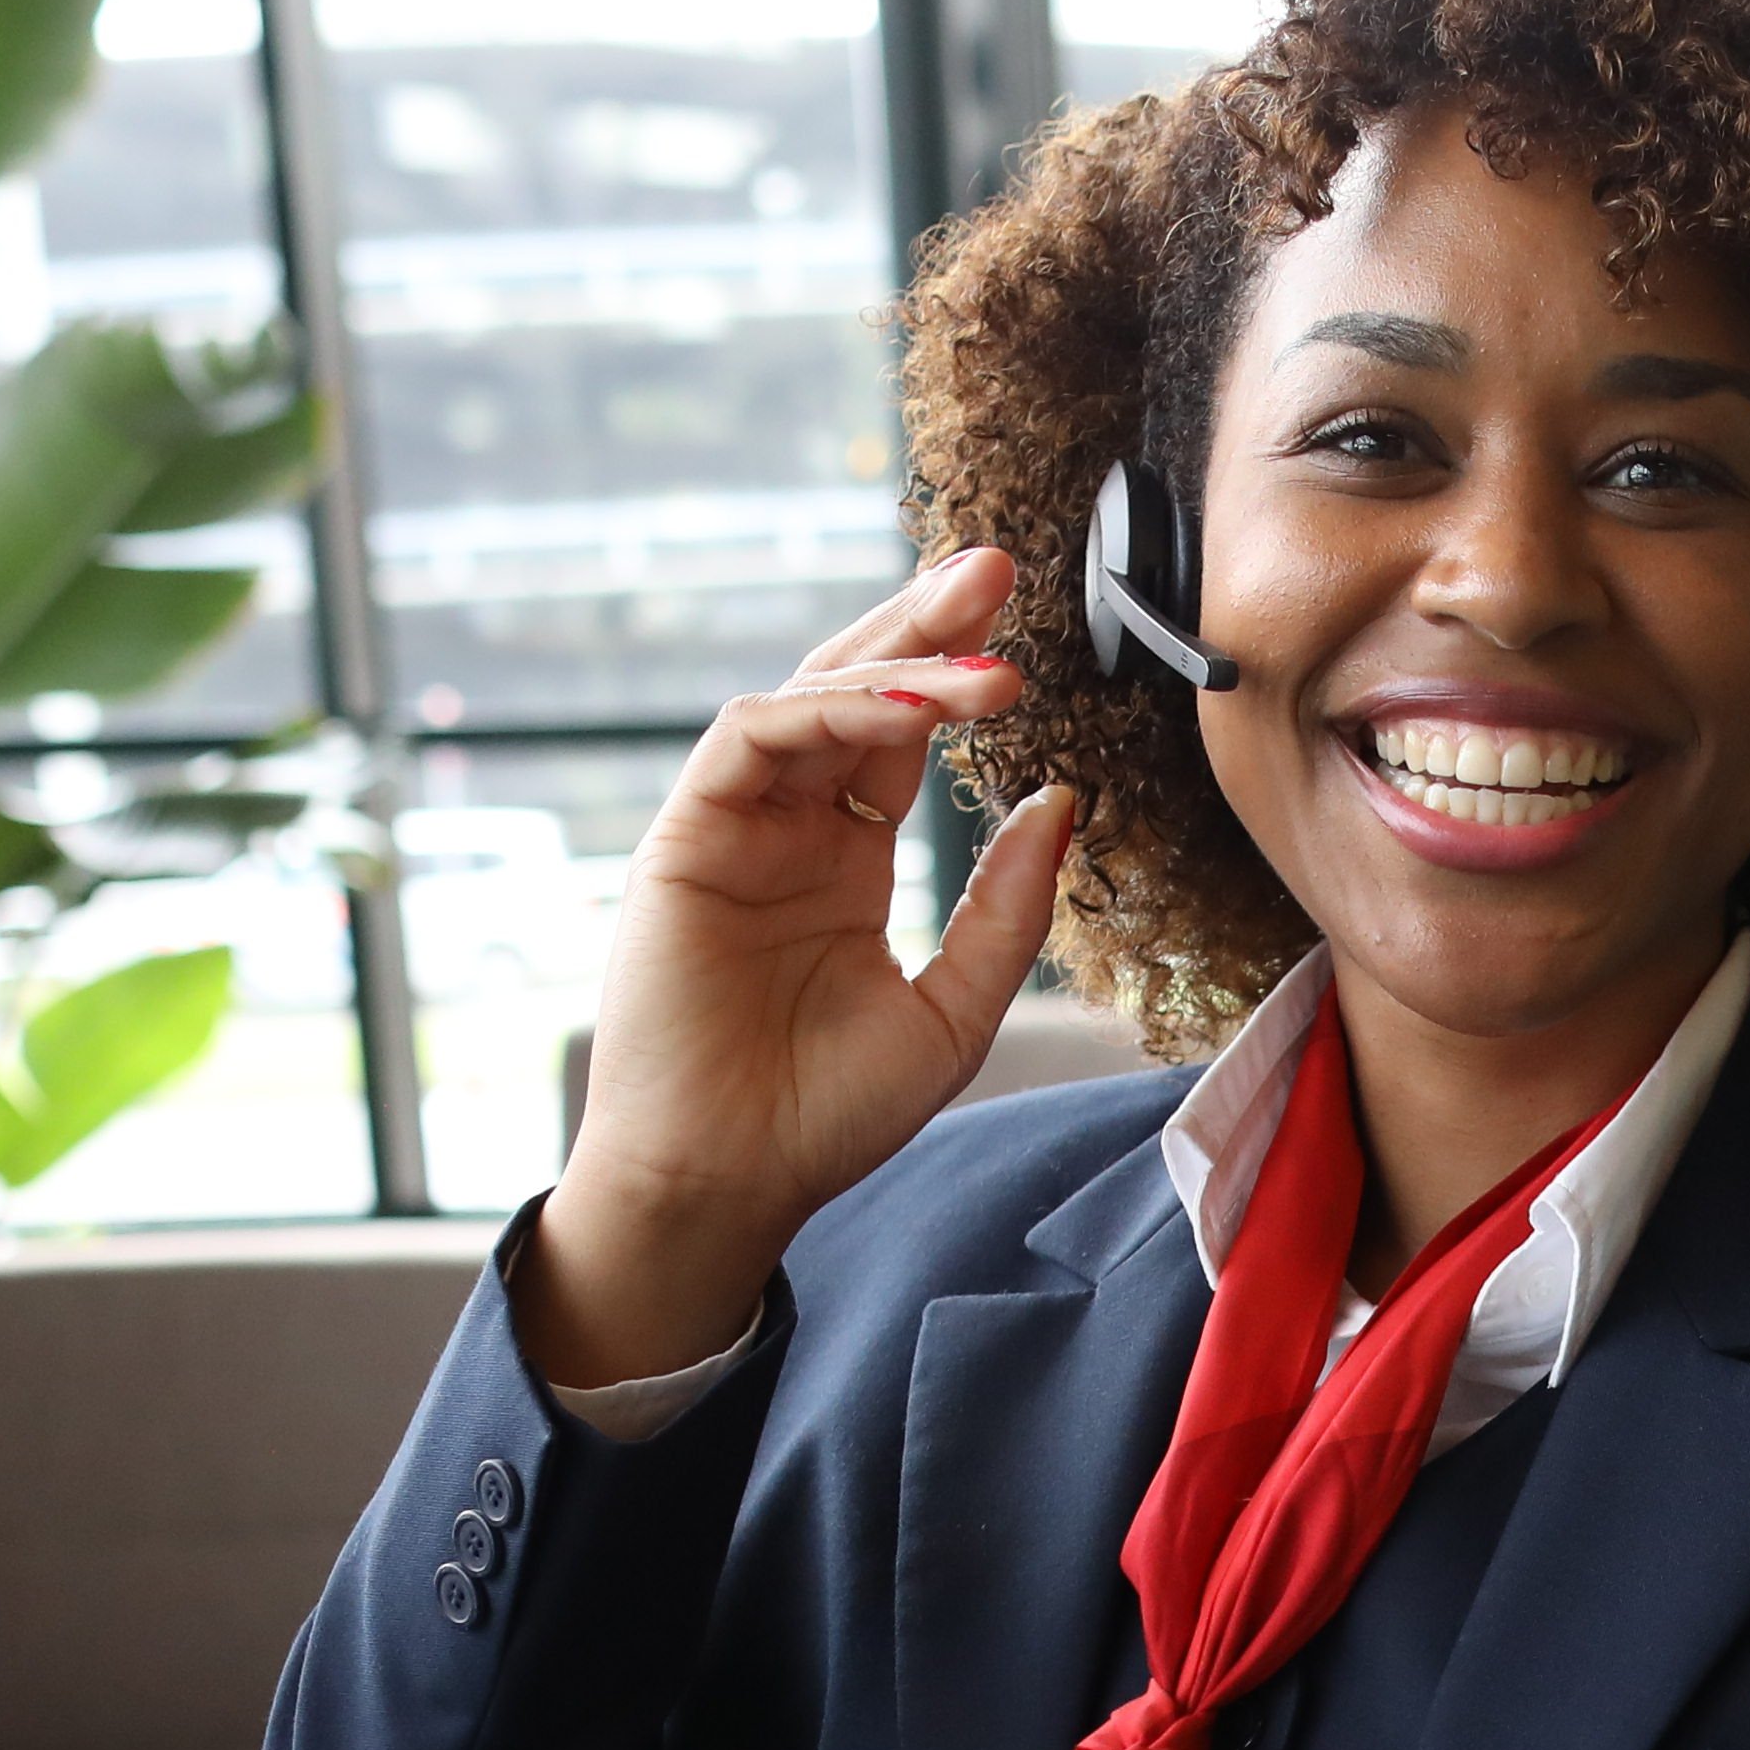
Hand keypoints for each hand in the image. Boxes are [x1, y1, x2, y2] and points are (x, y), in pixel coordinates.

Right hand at [522, 541, 1082, 1385]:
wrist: (727, 1181)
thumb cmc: (826, 1115)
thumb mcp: (954, 1010)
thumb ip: (1007, 908)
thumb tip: (1063, 799)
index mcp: (845, 861)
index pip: (903, 738)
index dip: (958, 679)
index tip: (1028, 639)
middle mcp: (789, 828)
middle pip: (857, 691)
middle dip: (923, 624)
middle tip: (997, 568)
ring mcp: (733, 827)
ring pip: (806, 698)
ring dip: (893, 663)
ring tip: (980, 650)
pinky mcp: (685, 837)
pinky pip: (751, 739)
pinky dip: (827, 711)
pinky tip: (903, 710)